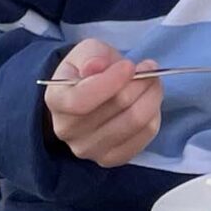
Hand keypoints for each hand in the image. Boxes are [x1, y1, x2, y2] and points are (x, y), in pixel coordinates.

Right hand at [43, 39, 160, 166]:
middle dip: (141, 81)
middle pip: (117, 107)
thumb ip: (91, 55)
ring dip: (152, 95)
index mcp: (56, 100)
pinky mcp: (111, 158)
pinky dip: (154, 114)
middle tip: (149, 67)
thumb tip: (96, 67)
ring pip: (135, 121)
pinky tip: (148, 102)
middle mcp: (67, 130)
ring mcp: (88, 149)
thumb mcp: (87, 52)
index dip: (111, 81)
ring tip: (152, 81)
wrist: (90, 93)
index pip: (81, 100)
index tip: (129, 65)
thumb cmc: (88, 69)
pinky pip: (145, 135)